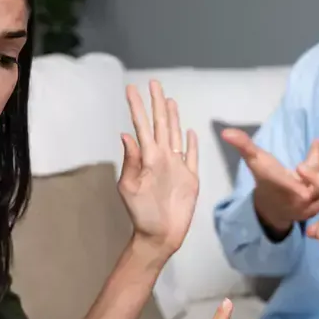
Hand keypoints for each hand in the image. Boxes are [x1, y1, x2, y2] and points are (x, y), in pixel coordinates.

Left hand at [119, 81, 199, 261]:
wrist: (159, 236)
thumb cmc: (141, 214)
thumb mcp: (130, 188)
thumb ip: (130, 162)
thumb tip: (126, 135)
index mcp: (147, 158)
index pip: (142, 126)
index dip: (137, 107)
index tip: (131, 88)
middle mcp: (163, 158)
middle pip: (161, 124)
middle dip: (156, 104)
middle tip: (154, 83)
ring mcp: (177, 167)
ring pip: (176, 135)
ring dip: (173, 118)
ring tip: (169, 100)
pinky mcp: (190, 178)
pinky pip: (193, 156)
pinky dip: (192, 144)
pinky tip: (190, 132)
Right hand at [220, 129, 318, 238]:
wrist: (270, 208)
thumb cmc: (264, 179)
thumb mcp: (254, 161)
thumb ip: (243, 146)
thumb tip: (226, 132)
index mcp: (280, 185)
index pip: (299, 176)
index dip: (311, 163)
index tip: (317, 142)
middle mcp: (294, 199)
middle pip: (314, 180)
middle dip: (316, 162)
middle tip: (317, 144)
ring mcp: (305, 208)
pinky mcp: (313, 212)